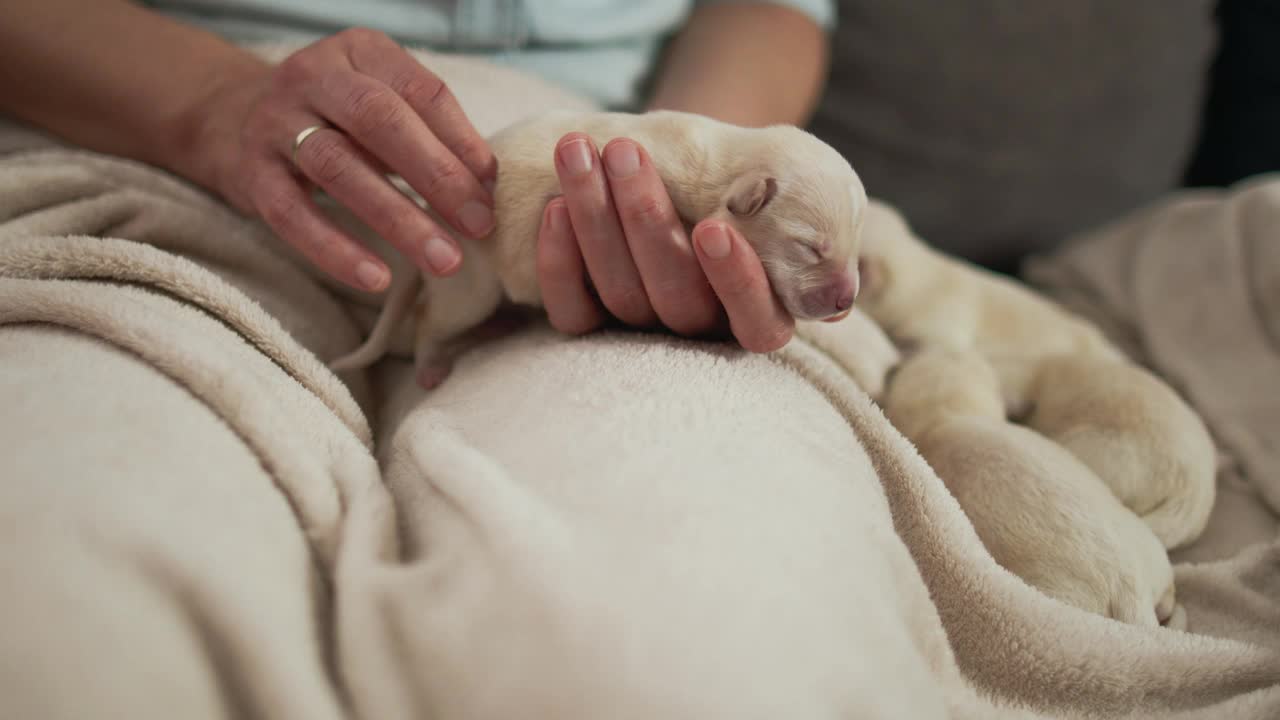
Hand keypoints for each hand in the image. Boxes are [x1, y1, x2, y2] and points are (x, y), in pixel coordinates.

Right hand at [198, 28, 496, 291]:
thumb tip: (487, 186)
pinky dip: (336, 249)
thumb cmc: (341, 120)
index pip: (420, 91)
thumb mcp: (386, 107)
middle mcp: (313, 76)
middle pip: (379, 121)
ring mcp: (275, 122)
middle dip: (436, 176)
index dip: (461, 140)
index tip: (492, 189)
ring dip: (397, 219)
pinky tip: (376, 277)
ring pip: (338, 168)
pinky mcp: (251, 172)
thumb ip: (433, 134)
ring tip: (443, 260)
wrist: (238, 118)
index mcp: (360, 51)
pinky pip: (293, 215)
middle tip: (478, 226)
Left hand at [536, 134, 793, 352]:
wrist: (696, 184)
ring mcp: (643, 333)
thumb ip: (800, 219)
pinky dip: (560, 262)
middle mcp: (702, 334)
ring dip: (595, 218)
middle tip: (625, 151)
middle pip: (675, 298)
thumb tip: (836, 279)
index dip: (735, 283)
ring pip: (620, 295)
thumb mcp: (785, 196)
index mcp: (761, 317)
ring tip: (578, 150)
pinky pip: (573, 312)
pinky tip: (554, 207)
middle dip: (645, 219)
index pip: (755, 324)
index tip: (714, 229)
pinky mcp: (591, 326)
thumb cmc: (747, 187)